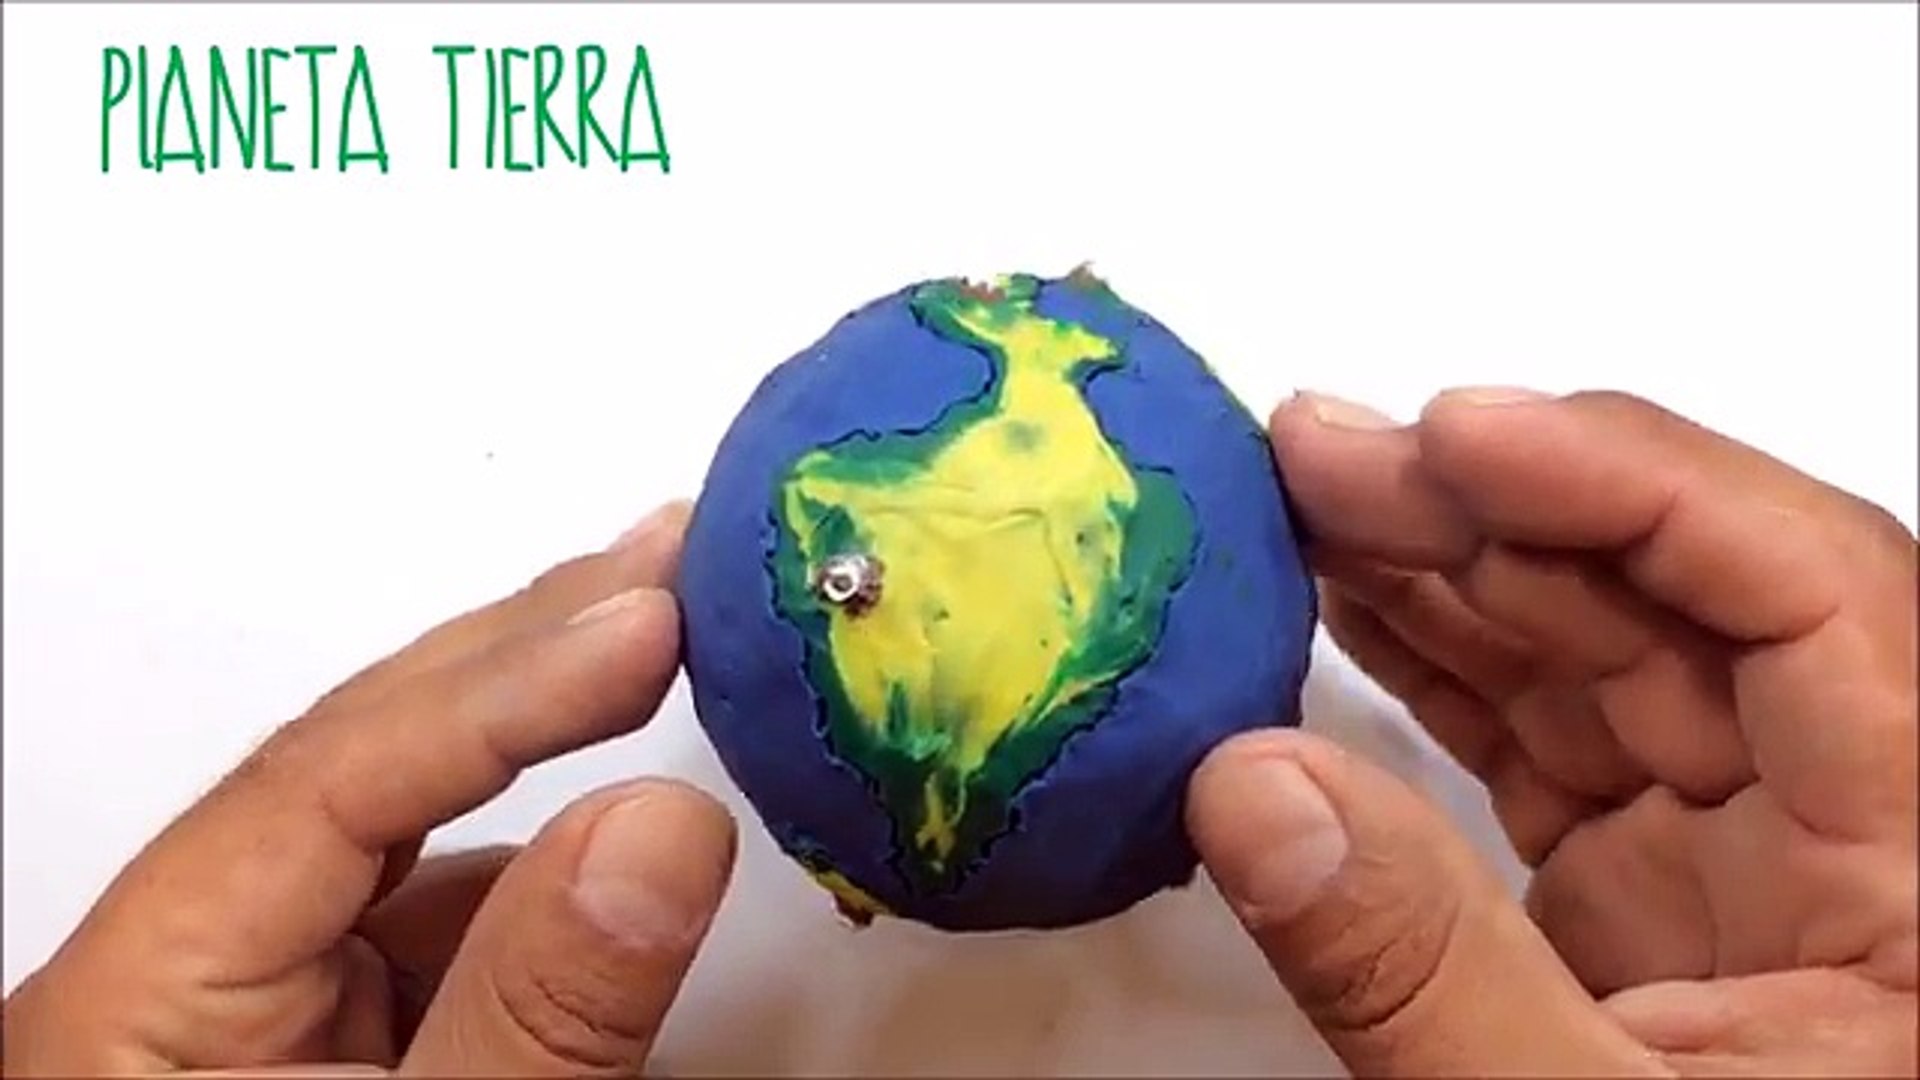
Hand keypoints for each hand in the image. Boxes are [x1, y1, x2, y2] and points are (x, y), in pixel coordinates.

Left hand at [2, 503, 736, 1076]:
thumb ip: (535, 1019)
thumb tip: (661, 822)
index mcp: (144, 996)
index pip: (332, 780)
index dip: (504, 679)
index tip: (649, 615)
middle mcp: (189, 968)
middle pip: (356, 761)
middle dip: (522, 650)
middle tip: (669, 561)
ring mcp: (258, 997)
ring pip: (404, 825)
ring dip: (538, 728)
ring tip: (657, 639)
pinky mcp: (323, 1033)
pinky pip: (435, 908)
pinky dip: (540, 853)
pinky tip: (618, 823)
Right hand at [1187, 389, 1916, 1076]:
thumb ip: (1425, 980)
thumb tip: (1245, 784)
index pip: (1821, 593)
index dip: (1636, 479)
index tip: (1451, 433)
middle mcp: (1861, 830)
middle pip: (1684, 602)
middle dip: (1490, 505)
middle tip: (1309, 454)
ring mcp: (1750, 864)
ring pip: (1600, 658)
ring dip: (1445, 570)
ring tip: (1291, 503)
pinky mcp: (1652, 903)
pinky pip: (1544, 745)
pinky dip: (1433, 676)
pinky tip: (1332, 615)